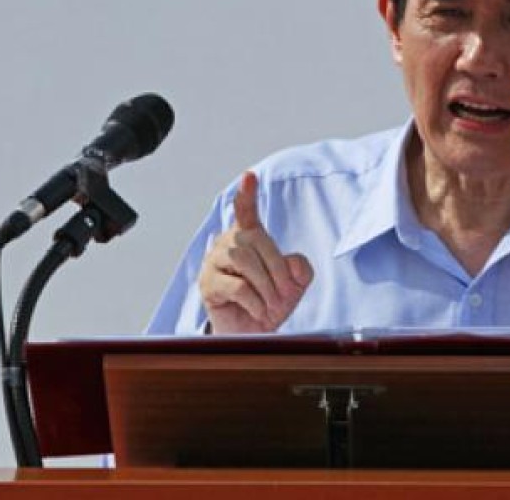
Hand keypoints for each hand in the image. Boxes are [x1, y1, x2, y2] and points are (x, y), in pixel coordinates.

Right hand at [199, 171, 313, 333]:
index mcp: (249, 237)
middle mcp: (228, 244)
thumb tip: (293, 264)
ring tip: (272, 304)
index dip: (247, 194)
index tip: (250, 176)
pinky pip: (235, 286)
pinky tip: (259, 311)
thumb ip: (301, 268)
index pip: (246, 211)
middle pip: (255, 239)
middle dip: (276, 267)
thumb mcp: (295, 284)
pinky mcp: (208, 285)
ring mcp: (214, 263)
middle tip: (286, 292)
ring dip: (265, 284)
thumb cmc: (270, 302)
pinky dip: (254, 301)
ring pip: (242, 259)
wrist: (253, 333)